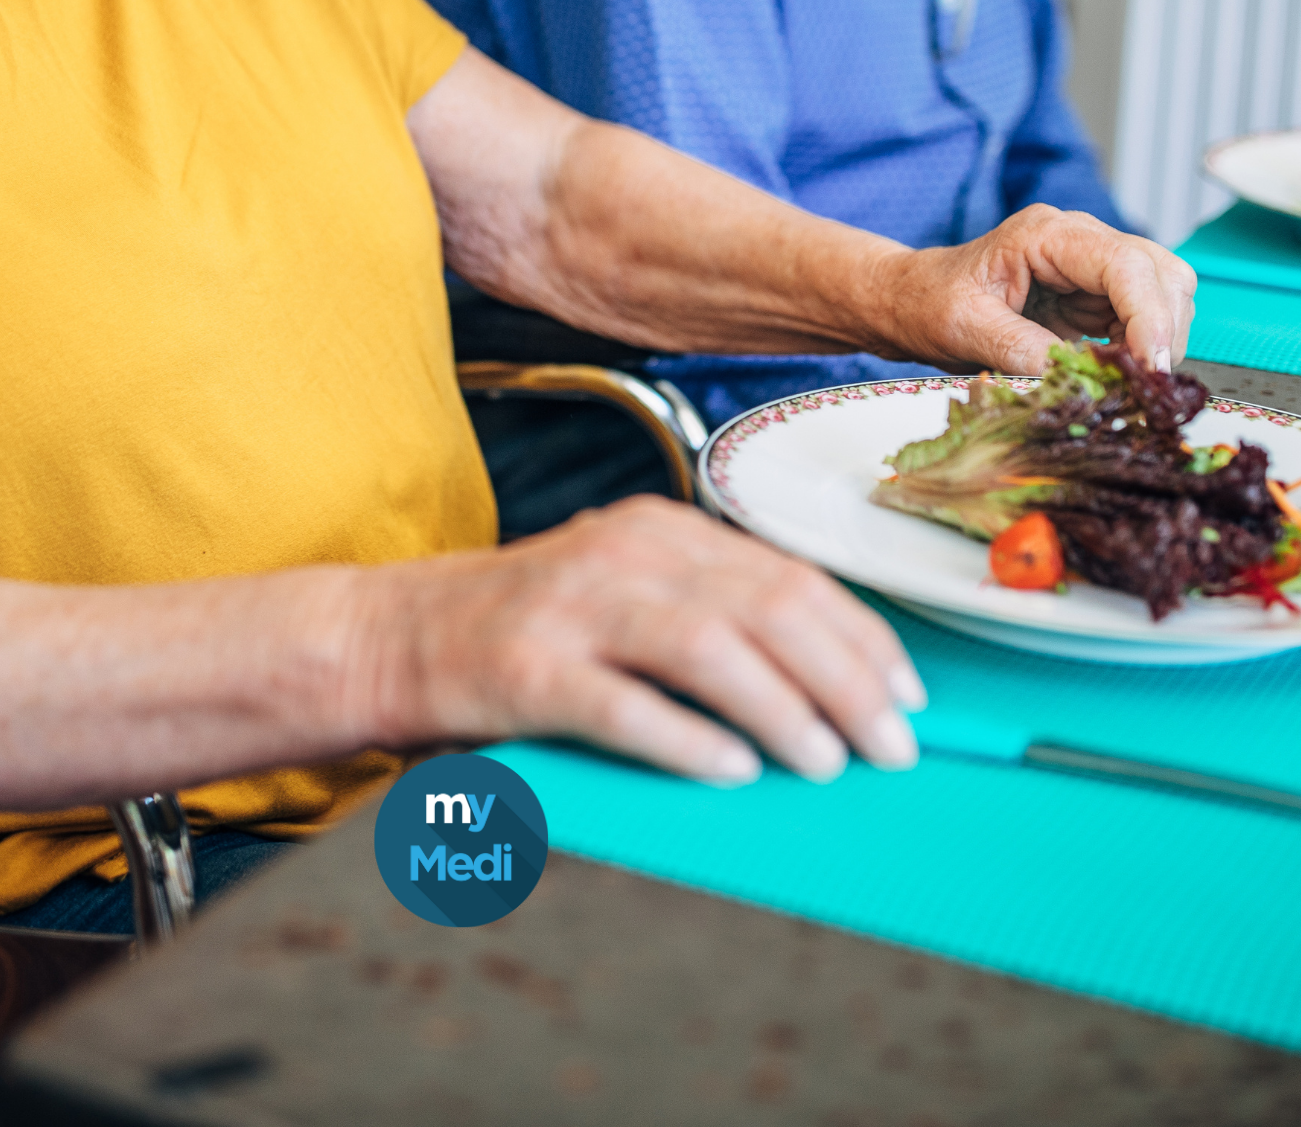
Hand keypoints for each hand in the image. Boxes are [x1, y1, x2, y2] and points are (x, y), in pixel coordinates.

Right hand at [360, 498, 925, 784]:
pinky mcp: (527, 670)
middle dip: (845, 680)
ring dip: (783, 710)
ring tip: (826, 762)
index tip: (909, 693)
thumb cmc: (526, 625)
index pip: (787, 574)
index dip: (860, 636)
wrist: (392, 634)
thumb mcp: (622, 588)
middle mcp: (621, 555)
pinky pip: (623, 705)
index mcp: (656, 530)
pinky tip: (731, 771)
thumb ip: (707, 611)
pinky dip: (687, 740)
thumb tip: (829, 678)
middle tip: (891, 745)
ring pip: (707, 649)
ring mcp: (571, 609)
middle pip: (764, 607)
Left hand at [867, 204, 1195, 375]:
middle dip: (1163, 332)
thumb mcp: (965, 327)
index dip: (1149, 315)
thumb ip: (1019, 349)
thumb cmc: (929, 302)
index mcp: (1045, 234)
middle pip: (1160, 275)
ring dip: (1156, 343)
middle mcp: (1078, 241)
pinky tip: (1116, 376)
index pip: (1125, 263)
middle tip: (1146, 386)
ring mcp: (1090, 268)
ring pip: (1162, 297)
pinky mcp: (1093, 297)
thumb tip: (1077, 381)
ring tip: (1126, 383)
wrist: (911, 301)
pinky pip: (1140, 320)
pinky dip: (1141, 351)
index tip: (1152, 366)